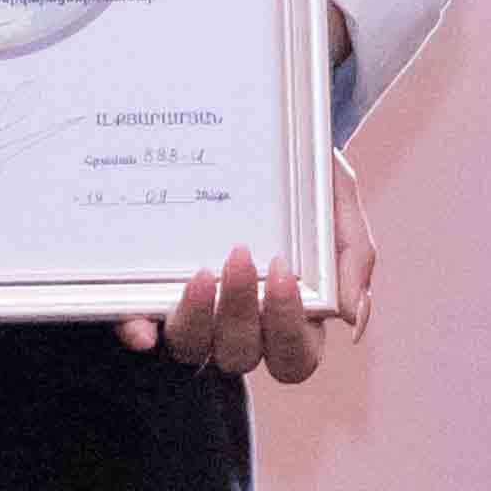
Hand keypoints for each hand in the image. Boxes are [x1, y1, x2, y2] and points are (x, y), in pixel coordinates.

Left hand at [133, 149, 374, 380]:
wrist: (251, 134)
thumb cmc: (301, 179)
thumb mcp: (337, 201)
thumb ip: (354, 255)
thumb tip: (352, 319)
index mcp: (289, 315)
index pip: (294, 356)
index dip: (288, 326)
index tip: (284, 272)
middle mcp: (240, 325)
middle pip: (242, 356)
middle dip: (242, 314)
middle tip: (241, 255)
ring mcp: (193, 315)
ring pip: (193, 350)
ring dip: (198, 320)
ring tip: (202, 271)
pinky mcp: (147, 299)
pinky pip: (136, 330)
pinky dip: (138, 333)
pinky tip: (141, 329)